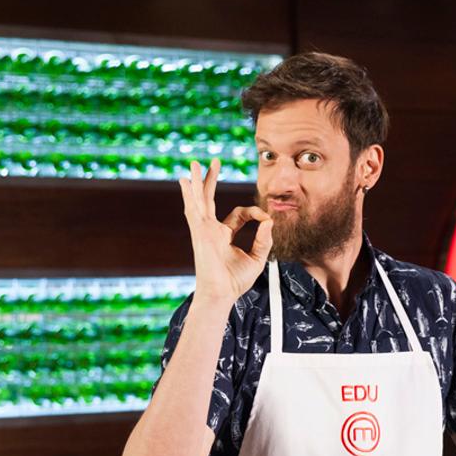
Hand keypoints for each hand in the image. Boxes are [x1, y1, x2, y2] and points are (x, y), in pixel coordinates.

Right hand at [179, 158, 273, 307]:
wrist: (221, 293)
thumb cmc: (235, 281)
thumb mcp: (256, 258)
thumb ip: (264, 239)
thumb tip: (270, 220)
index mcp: (223, 236)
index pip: (239, 214)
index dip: (255, 213)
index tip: (266, 219)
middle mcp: (211, 230)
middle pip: (209, 200)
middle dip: (211, 181)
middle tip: (213, 162)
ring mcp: (204, 230)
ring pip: (199, 200)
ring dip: (198, 181)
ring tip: (194, 164)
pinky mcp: (200, 231)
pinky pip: (194, 208)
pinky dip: (190, 194)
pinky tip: (186, 181)